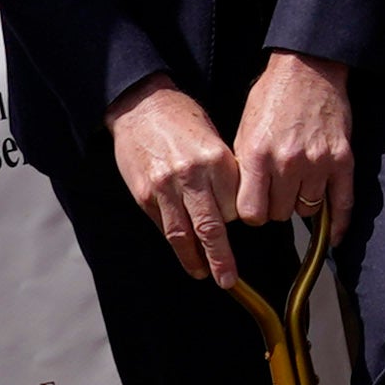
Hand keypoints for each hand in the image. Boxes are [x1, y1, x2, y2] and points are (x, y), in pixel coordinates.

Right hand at [109, 79, 242, 288]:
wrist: (142, 106)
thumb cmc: (184, 120)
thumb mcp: (215, 139)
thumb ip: (226, 175)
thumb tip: (236, 210)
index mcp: (217, 160)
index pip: (236, 206)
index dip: (240, 221)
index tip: (242, 227)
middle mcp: (192, 175)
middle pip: (212, 227)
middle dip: (222, 258)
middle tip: (229, 279)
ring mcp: (165, 187)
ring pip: (184, 234)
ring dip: (196, 259)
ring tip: (206, 274)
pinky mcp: (144, 194)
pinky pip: (164, 226)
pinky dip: (176, 244)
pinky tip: (185, 255)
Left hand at [232, 51, 355, 241]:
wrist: (308, 69)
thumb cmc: (272, 97)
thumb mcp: (244, 130)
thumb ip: (244, 168)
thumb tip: (243, 204)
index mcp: (257, 154)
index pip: (251, 213)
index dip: (252, 213)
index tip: (254, 207)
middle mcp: (287, 162)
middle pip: (280, 214)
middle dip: (276, 207)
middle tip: (277, 191)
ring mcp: (318, 162)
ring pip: (308, 210)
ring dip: (302, 204)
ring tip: (299, 187)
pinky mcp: (342, 159)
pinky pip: (342, 204)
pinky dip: (339, 225)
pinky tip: (335, 236)